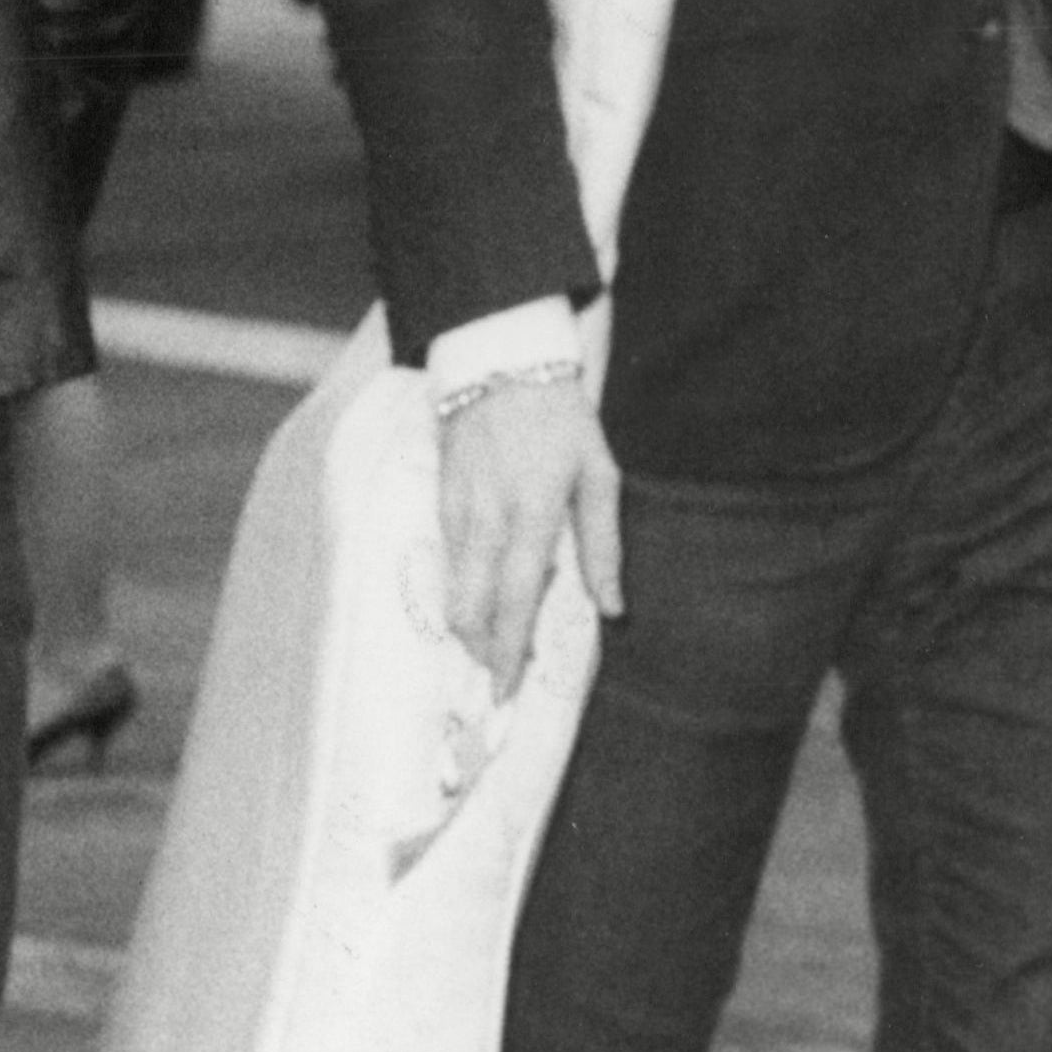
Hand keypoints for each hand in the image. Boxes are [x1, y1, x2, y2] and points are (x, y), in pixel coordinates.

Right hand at [437, 374, 623, 697]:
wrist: (501, 361)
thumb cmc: (561, 419)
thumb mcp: (598, 473)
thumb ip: (603, 544)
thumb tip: (613, 609)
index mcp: (533, 513)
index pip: (516, 598)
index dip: (509, 650)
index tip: (506, 689)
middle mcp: (487, 517)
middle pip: (470, 606)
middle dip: (479, 650)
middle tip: (496, 678)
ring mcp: (456, 508)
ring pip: (451, 587)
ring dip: (468, 625)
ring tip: (488, 647)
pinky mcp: (439, 498)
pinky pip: (446, 560)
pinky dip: (459, 589)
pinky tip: (475, 600)